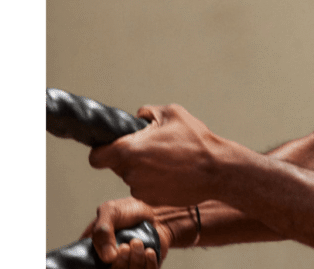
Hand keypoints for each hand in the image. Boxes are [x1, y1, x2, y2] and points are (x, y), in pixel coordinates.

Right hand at [81, 197, 173, 268]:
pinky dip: (148, 263)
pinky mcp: (142, 267)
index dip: (96, 264)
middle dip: (120, 262)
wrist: (155, 210)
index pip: (88, 264)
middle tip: (125, 246)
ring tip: (138, 243)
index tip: (110, 254)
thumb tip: (107, 257)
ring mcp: (126, 264)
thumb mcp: (110, 212)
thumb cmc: (130, 210)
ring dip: (135, 260)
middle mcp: (108, 259)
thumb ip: (102, 230)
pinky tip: (149, 251)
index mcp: (94, 248)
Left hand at [89, 104, 226, 206]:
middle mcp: (130, 173)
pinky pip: (145, 189)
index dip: (101, 151)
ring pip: (132, 177)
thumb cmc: (196, 141)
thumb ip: (148, 112)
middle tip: (152, 148)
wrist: (217, 171)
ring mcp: (141, 190)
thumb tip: (139, 116)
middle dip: (129, 157)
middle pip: (116, 166)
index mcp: (129, 151)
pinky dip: (154, 182)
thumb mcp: (172, 113)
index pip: (96, 158)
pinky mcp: (152, 201)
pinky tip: (172, 173)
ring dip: (143, 170)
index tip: (110, 147)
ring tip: (167, 160)